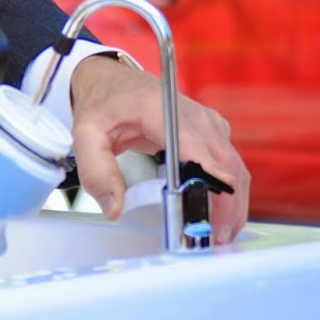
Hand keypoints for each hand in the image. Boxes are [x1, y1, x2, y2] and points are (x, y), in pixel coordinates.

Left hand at [67, 54, 250, 242]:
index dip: (213, 183)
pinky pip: (229, 163)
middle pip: (225, 163)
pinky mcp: (211, 131)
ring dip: (232, 202)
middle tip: (214, 239)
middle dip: (227, 205)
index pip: (197, 148)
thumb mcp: (85, 135)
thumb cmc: (102, 104)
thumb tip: (116, 209)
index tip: (214, 217)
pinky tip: (214, 212)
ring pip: (234, 166)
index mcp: (161, 110)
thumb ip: (96, 172)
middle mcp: (193, 114)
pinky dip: (227, 190)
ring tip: (216, 234)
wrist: (110, 80)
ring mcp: (206, 121)